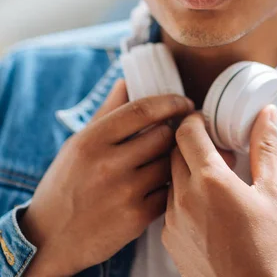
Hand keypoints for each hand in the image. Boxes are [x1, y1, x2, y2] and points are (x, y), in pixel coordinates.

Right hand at [20, 80, 194, 275]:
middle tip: (174, 134)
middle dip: (172, 132)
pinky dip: (169, 186)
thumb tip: (126, 81)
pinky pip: (168, 192)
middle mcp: (108, 164)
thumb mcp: (78, 143)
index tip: (184, 102)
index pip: (143, 109)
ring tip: (166, 159)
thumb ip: (106, 111)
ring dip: (172, 159)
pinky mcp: (136, 219)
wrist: (49, 238)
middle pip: (163, 135)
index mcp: (92, 140)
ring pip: (169, 163)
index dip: (170, 102)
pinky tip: (161, 184)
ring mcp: (124, 193)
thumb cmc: (66, 182)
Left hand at [161, 104, 276, 276]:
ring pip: (170, 176)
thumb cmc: (267, 246)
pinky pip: (168, 203)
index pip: (186, 131)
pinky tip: (206, 207)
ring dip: (187, 170)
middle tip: (215, 150)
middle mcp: (184, 195)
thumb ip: (265, 146)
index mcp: (210, 179)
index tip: (206, 121)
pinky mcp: (168, 237)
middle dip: (192, 143)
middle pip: (175, 150)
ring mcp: (172, 218)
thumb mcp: (273, 191)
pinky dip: (183, 195)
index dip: (194, 120)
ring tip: (213, 180)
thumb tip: (267, 113)